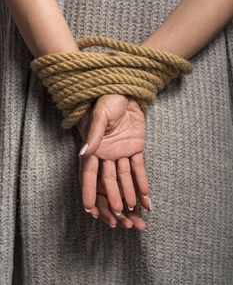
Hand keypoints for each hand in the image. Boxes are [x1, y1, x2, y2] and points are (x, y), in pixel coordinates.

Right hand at [77, 94, 150, 229]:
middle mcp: (107, 154)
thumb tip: (82, 154)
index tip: (90, 208)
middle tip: (119, 214)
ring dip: (130, 192)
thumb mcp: (100, 117)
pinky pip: (139, 167)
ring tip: (134, 209)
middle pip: (110, 180)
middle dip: (114, 197)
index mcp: (95, 148)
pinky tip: (146, 195)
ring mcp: (122, 152)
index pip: (90, 173)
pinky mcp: (136, 147)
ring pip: (125, 177)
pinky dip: (142, 180)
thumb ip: (93, 136)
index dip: (90, 191)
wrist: (125, 92)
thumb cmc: (107, 101)